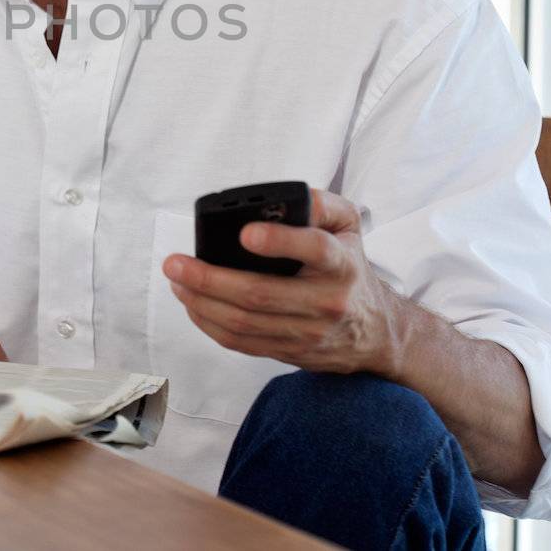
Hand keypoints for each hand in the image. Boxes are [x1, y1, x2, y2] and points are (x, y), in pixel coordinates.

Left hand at [162, 188, 405, 375]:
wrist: (375, 332)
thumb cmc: (350, 270)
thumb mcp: (349, 227)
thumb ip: (320, 205)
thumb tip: (283, 198)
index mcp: (342, 264)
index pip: (315, 249)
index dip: (281, 241)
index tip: (246, 234)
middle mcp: (327, 302)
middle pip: (260, 294)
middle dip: (209, 278)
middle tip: (175, 263)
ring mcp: (307, 333)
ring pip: (244, 323)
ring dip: (201, 301)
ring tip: (176, 280)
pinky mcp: (290, 353)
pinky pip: (241, 343)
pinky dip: (209, 324)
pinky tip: (192, 303)